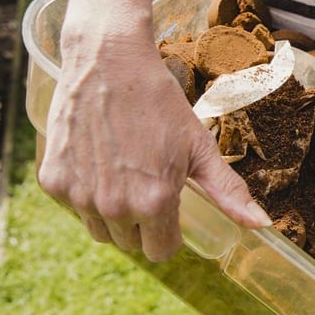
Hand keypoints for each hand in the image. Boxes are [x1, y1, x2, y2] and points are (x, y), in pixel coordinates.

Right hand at [37, 34, 270, 261]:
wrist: (109, 62)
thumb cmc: (160, 103)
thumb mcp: (200, 147)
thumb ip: (228, 192)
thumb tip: (261, 225)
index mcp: (154, 202)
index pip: (162, 251)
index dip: (170, 233)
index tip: (171, 207)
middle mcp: (114, 207)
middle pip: (131, 243)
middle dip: (143, 222)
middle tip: (148, 182)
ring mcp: (79, 196)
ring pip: (101, 231)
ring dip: (113, 214)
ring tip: (125, 173)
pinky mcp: (53, 182)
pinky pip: (74, 207)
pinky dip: (86, 193)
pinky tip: (99, 161)